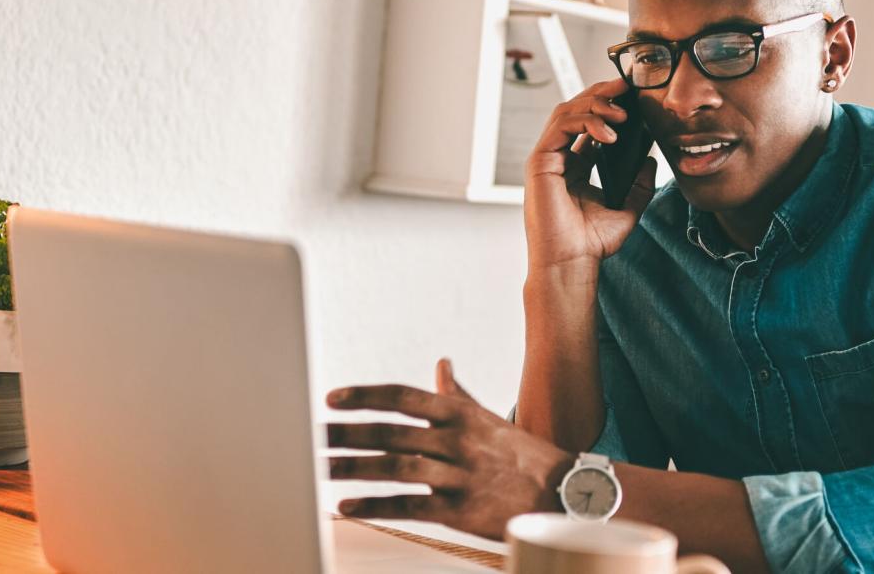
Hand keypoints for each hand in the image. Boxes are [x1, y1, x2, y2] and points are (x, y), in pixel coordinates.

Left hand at [326, 359, 574, 539]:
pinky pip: (410, 506)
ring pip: (396, 467)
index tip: (332, 398)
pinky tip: (347, 506)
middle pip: (391, 432)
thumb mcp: (489, 417)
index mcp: (460, 414)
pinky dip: (376, 505)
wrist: (561, 491)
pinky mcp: (460, 510)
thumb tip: (441, 363)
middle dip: (347, 433)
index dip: (365, 396)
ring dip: (354, 468)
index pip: (403, 397)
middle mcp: (457, 440)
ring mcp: (459, 475)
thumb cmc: (519, 453)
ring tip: (320, 468)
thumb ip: (457, 394)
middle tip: (312, 434)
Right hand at [523, 78, 657, 270]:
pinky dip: (586, 122)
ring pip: (567, 112)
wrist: (571, 263)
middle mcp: (559, 158)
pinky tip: (610, 133)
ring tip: (622, 111)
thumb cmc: (592, 242)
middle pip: (576, 109)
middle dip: (602, 93)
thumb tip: (650, 159)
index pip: (589, 123)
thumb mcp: (627, 208)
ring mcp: (547, 158)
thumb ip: (639, 183)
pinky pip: (561, 127)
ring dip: (596, 104)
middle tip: (627, 86)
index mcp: (575, 166)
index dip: (608, 104)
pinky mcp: (540, 162)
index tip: (633, 96)